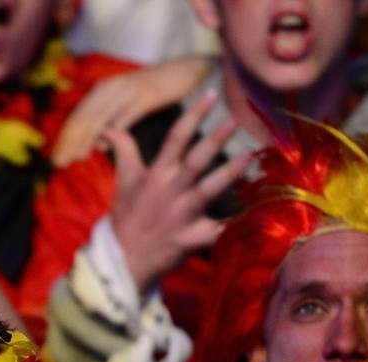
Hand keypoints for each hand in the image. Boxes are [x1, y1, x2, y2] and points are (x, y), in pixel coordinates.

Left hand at [52, 56, 213, 166]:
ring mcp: (126, 93)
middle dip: (69, 142)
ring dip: (85, 140)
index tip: (56, 158)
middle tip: (59, 163)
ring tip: (76, 158)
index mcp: (101, 89)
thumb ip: (108, 118)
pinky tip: (102, 148)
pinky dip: (111, 133)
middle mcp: (109, 89)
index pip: (77, 116)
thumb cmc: (151, 90)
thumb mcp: (124, 100)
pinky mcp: (143, 98)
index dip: (64, 138)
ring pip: (99, 119)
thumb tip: (97, 143)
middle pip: (83, 119)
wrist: (180, 72)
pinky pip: (123, 118)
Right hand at [108, 90, 250, 291]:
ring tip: (248, 155)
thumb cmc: (126, 219)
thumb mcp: (124, 182)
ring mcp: (181, 215)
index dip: (193, 115)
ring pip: (209, 189)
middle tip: (234, 119)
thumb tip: (110, 128)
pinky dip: (236, 226)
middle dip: (214, 139)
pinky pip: (218, 231)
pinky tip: (257, 215)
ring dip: (230, 172)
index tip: (210, 94)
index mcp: (156, 175)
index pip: (175, 138)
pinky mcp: (191, 239)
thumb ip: (123, 151)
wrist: (123, 261)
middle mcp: (170, 191)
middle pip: (195, 160)